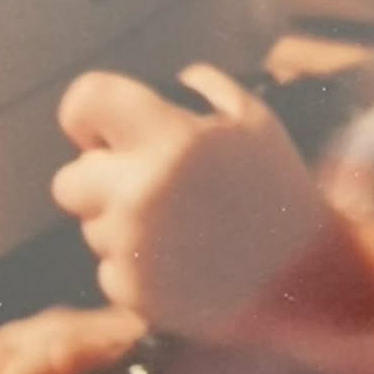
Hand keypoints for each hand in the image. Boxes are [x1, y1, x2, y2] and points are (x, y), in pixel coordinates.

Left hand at [52, 64, 338, 340]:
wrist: (304, 277)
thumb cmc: (279, 188)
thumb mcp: (255, 121)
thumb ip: (207, 88)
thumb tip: (172, 79)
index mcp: (169, 138)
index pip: (86, 100)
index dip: (86, 113)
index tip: (101, 132)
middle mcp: (141, 191)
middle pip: (69, 181)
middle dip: (101, 180)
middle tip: (147, 185)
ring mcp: (134, 247)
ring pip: (92, 227)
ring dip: (121, 225)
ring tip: (180, 228)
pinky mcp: (133, 294)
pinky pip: (107, 270)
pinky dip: (135, 268)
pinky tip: (182, 263)